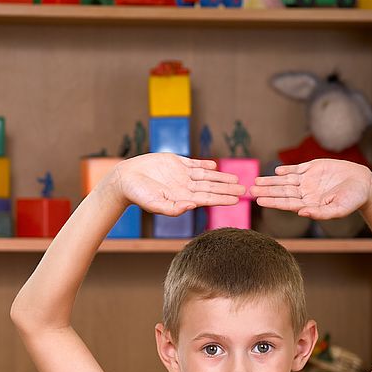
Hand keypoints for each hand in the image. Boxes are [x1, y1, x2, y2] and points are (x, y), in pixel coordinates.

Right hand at [104, 153, 244, 216]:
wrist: (125, 179)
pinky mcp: (175, 163)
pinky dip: (204, 165)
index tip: (237, 199)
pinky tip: (215, 166)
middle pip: (211, 188)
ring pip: (206, 176)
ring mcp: (181, 175)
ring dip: (221, 177)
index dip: (223, 198)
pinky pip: (193, 164)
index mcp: (183, 198)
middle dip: (228, 189)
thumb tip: (191, 206)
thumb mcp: (155, 204)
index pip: (208, 199)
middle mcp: (185, 187)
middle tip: (246, 190)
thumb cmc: (138, 195)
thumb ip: (173, 208)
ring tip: (236, 179)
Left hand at [250, 159, 371, 219]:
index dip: (272, 202)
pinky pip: (296, 169)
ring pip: (285, 180)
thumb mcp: (338, 209)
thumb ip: (320, 213)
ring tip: (256, 180)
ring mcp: (308, 180)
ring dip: (270, 181)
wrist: (364, 184)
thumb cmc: (352, 200)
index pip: (286, 204)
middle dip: (266, 191)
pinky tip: (276, 171)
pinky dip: (286, 169)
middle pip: (282, 192)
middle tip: (250, 190)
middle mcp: (306, 193)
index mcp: (309, 204)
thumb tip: (302, 214)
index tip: (259, 201)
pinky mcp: (313, 168)